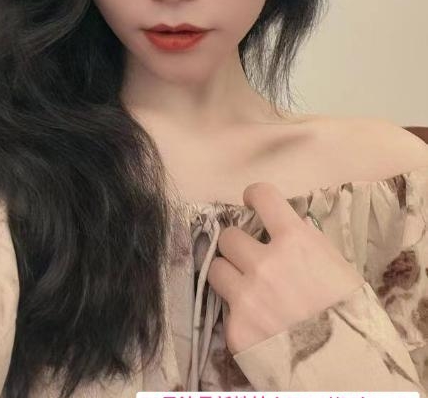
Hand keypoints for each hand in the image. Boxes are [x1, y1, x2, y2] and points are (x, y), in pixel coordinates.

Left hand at [206, 181, 363, 354]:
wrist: (347, 371)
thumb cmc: (351, 316)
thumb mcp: (338, 267)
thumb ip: (307, 243)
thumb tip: (287, 227)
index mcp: (295, 241)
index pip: (262, 196)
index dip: (254, 196)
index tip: (251, 202)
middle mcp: (264, 263)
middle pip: (229, 236)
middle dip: (240, 245)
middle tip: (251, 259)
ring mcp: (245, 296)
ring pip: (216, 268)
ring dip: (229, 274)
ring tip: (246, 288)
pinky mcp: (234, 328)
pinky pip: (226, 308)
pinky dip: (238, 313)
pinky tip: (258, 324)